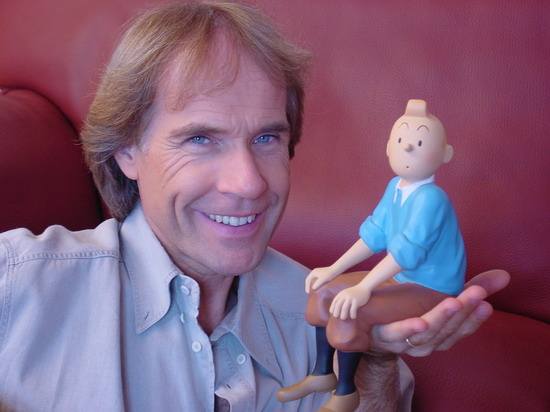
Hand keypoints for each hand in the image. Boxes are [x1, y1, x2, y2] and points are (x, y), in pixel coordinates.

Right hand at [305, 266, 337, 292]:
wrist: (336, 270)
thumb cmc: (329, 275)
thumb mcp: (322, 280)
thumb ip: (317, 284)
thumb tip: (313, 288)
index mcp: (313, 272)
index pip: (307, 280)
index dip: (307, 287)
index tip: (308, 293)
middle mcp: (315, 272)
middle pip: (309, 280)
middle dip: (308, 286)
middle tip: (308, 292)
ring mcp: (318, 272)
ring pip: (313, 280)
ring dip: (311, 285)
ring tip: (312, 291)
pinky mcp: (321, 274)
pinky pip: (316, 280)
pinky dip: (315, 284)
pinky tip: (318, 288)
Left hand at [329, 285, 370, 319]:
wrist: (364, 287)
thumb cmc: (354, 293)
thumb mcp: (345, 293)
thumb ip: (340, 299)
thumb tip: (336, 310)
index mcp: (341, 294)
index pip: (334, 302)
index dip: (332, 309)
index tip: (333, 314)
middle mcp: (345, 296)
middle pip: (338, 306)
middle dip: (336, 312)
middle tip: (337, 317)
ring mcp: (351, 298)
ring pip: (344, 308)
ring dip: (343, 315)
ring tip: (343, 318)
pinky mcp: (356, 301)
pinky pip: (353, 310)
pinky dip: (352, 315)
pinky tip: (353, 317)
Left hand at [368, 269, 509, 355]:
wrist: (366, 324)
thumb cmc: (406, 310)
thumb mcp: (437, 297)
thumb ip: (470, 288)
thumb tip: (504, 276)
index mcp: (439, 335)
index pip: (462, 329)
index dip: (474, 317)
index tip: (486, 300)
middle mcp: (424, 343)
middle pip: (447, 330)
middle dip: (463, 311)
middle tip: (476, 293)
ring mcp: (404, 342)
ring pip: (427, 333)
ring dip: (442, 317)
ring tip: (454, 303)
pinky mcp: (383, 336)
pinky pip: (397, 334)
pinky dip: (409, 329)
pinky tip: (420, 321)